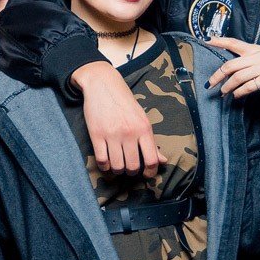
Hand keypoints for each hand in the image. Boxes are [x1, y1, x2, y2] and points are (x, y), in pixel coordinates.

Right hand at [72, 61, 165, 177]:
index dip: (150, 172)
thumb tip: (163, 161)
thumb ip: (151, 141)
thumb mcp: (142, 118)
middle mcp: (129, 132)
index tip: (146, 174)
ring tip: (118, 165)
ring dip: (118, 170)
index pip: (152, 159)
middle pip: (133, 166)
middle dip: (131, 172)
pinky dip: (104, 167)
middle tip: (129, 168)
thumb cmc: (124, 102)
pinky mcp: (96, 135)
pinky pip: (102, 160)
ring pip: (117, 166)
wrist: (103, 84)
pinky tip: (106, 163)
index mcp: (144, 128)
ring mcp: (112, 134)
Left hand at [205, 36, 259, 95]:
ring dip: (227, 87)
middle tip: (209, 84)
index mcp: (255, 49)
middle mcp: (258, 55)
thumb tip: (227, 69)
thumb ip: (248, 59)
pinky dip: (240, 92)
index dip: (219, 41)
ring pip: (238, 77)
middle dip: (217, 75)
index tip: (206, 41)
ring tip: (223, 92)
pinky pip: (249, 86)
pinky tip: (237, 95)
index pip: (234, 43)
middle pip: (231, 65)